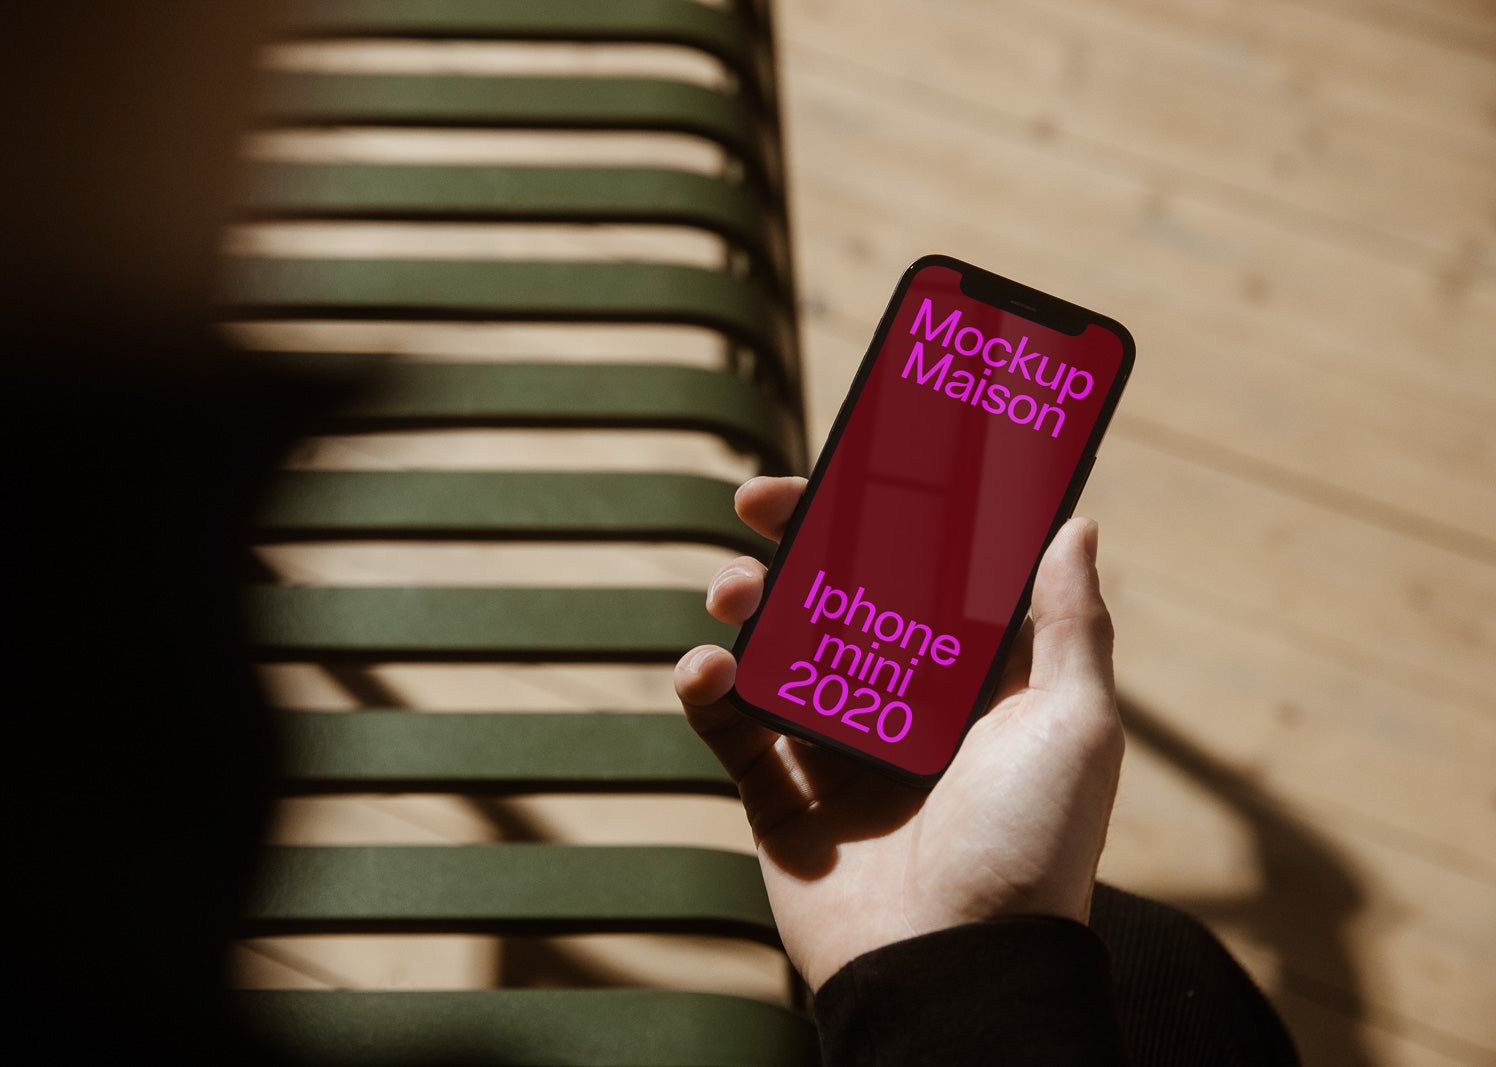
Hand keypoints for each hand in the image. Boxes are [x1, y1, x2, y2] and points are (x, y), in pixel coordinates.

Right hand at [674, 476, 1123, 991]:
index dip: (892, 519)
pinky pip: (734, 733)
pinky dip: (709, 693)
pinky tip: (705, 667)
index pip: (927, 579)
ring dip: (749, 608)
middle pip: (840, 603)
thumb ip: (1068, 625)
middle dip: (799, 546)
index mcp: (973, 686)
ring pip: (780, 656)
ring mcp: (838, 755)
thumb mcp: (1074, 725)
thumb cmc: (1029, 847)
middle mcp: (905, 712)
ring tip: (731, 591)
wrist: (954, 969)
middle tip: (761, 502)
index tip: (858, 465)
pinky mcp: (782, 801)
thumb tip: (1076, 523)